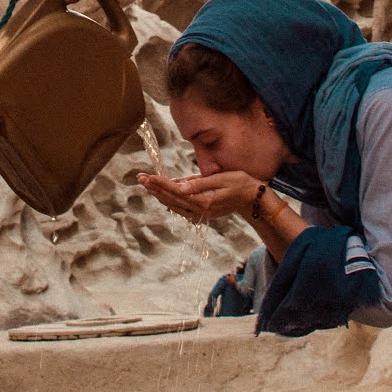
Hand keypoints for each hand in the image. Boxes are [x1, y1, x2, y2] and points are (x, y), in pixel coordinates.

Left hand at [137, 170, 261, 223]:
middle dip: (155, 188)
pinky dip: (170, 200)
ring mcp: (200, 214)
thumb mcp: (220, 179)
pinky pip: (181, 208)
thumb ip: (198, 183)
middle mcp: (200, 210)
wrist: (251, 197)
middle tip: (140, 178)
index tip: (147, 177)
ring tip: (146, 184)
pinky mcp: (201, 214)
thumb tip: (178, 186)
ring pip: (174, 205)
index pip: (176, 192)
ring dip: (159, 195)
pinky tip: (161, 194)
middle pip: (171, 199)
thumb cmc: (238, 183)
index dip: (160, 184)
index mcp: (204, 201)